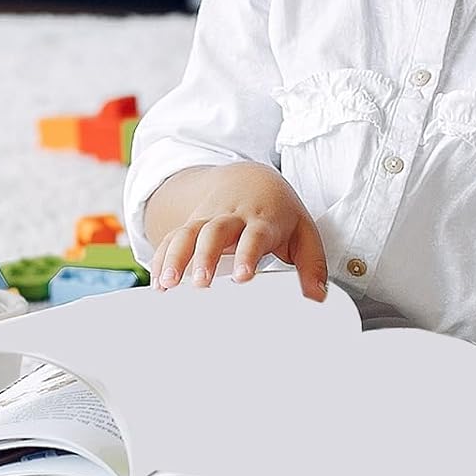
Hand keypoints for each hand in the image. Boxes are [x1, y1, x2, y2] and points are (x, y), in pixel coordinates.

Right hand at [150, 163, 327, 300]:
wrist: (249, 177)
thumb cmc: (278, 213)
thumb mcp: (303, 233)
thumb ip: (312, 265)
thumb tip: (317, 298)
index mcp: (262, 219)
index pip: (254, 235)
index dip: (247, 254)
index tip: (243, 277)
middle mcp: (231, 217)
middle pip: (214, 232)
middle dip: (205, 257)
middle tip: (201, 284)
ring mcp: (207, 219)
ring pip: (187, 233)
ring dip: (175, 258)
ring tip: (167, 285)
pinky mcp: (191, 224)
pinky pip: (172, 238)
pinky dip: (162, 258)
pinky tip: (158, 282)